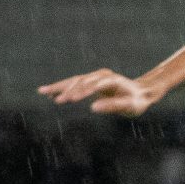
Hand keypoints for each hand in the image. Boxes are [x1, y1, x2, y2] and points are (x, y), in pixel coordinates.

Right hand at [39, 69, 160, 116]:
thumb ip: (113, 106)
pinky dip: (62, 87)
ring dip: (59, 86)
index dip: (82, 91)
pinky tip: (49, 92)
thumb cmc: (137, 101)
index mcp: (111, 80)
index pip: (93, 85)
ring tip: (43, 92)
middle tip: (57, 100)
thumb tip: (93, 108)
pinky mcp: (91, 81)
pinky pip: (74, 83)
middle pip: (81, 80)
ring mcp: (95, 77)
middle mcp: (102, 76)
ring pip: (74, 80)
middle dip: (68, 90)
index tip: (72, 100)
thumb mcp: (130, 106)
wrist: (141, 93)